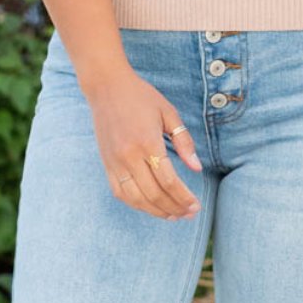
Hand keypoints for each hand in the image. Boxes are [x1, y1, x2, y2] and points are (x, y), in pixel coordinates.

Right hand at [84, 66, 202, 219]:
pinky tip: (151, 207)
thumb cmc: (141, 97)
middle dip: (175, 208)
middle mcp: (129, 156)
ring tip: (173, 215)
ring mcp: (115, 162)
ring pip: (136, 198)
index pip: (168, 181)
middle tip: (190, 214)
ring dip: (156, 211)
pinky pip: (120, 192)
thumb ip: (184, 142)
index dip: (184, 197)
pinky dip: (136, 204)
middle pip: (154, 194)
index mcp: (147, 142)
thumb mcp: (169, 113)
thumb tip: (196, 168)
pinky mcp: (107, 164)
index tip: (196, 205)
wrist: (106, 87)